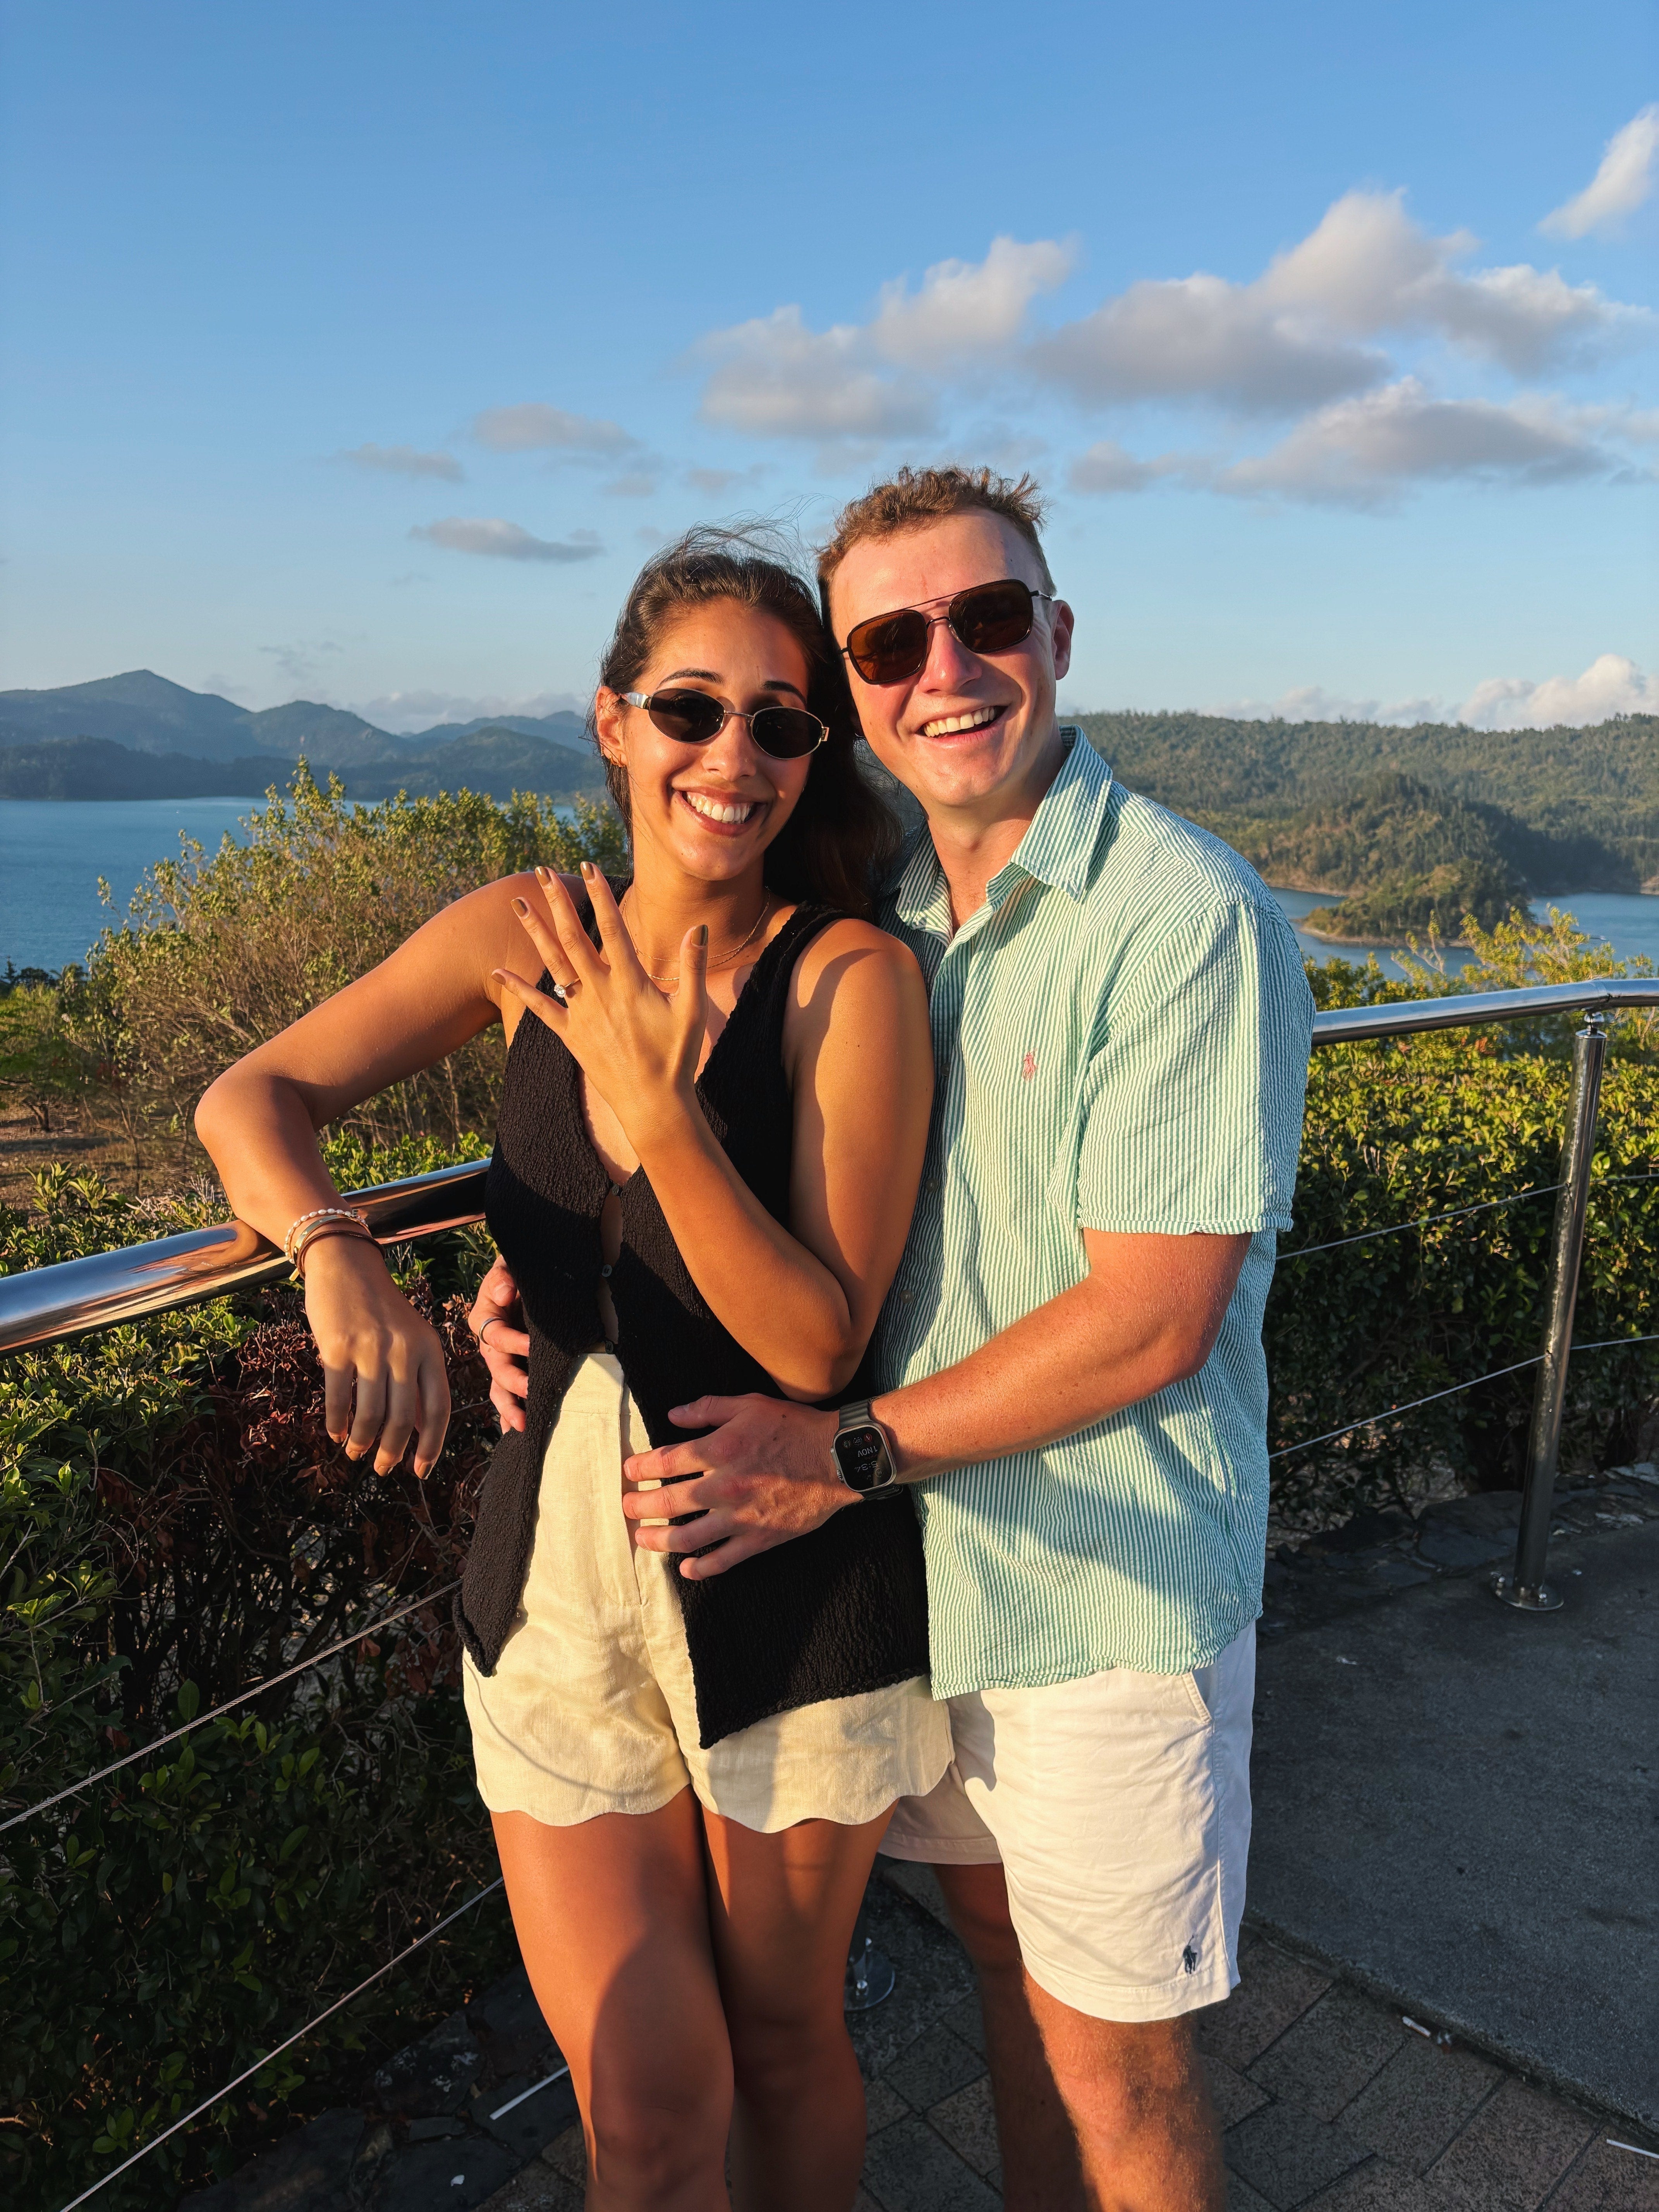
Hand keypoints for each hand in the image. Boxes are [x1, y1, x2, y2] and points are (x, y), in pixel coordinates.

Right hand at [302, 1234, 450, 1476]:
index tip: (421, 1471)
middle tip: (383, 1468)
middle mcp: (404, 1350)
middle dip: (392, 1452)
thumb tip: (423, 1431)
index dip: (431, 1445)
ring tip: (355, 1452)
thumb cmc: (381, 1308)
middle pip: (403, 1419)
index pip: (439, 1408)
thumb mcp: (412, 1338)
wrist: (346, 1265)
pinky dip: (337, 1423)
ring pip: (370, 1414)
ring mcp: (371, 1348)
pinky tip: (336, 1433)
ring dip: (362, 1442)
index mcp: (430, 1349)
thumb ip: (419, 1381)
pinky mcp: (338, 1347)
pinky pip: (339, 1398)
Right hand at [467, 1254, 529, 1433]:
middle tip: (531, 1390)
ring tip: (522, 1425)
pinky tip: (516, 1431)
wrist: (525, 1278)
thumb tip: (504, 1293)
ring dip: (509, 1407)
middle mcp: (488, 1344)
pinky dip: (509, 1414)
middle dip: (513, 1381)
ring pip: (498, 1388)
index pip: (496, 1334)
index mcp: (484, 1318)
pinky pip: (505, 1395)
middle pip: (497, 1367)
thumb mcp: (508, 1267)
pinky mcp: (509, 1370)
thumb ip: (504, 1277)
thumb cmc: (517, 1272)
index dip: (512, 1342)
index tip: (531, 1346)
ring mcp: (498, 1360)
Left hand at [493, 864, 708, 1154]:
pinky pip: (540, 1008)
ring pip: (553, 964)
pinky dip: (518, 989)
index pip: (613, 928)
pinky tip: (498, 970)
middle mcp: (601, 993)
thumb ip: (693, 967)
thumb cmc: (677, 1058)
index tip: (589, 866)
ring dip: (534, 931)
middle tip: (542, 871)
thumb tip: (698, 928)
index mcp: (631, 983)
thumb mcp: (694, 1011)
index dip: (600, 895)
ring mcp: (582, 1014)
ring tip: (517, 903)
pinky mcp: (571, 1036)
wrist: (653, 1105)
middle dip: (558, 901)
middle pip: (574, 937)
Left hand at [621, 1394, 853, 1578]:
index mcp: (718, 1450)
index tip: (629, 1471)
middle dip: (639, 1507)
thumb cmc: (794, 1427)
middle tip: (626, 1507)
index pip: (665, 1462)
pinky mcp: (760, 1539)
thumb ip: (708, 1408)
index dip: (641, 1467)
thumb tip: (672, 1415)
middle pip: (667, 1503)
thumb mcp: (749, 1404)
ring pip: (687, 1537)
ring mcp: (740, 1517)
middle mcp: (723, 1487)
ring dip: (658, 1540)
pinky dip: (701, 1567)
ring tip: (643, 1539)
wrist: (837, 1458)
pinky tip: (686, 1568)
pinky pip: (723, 1560)